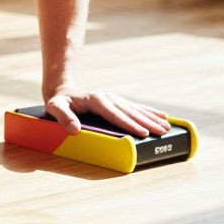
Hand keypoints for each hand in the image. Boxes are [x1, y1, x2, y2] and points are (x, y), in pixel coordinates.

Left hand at [44, 83, 171, 137]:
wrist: (63, 90)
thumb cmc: (59, 102)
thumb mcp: (55, 108)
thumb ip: (64, 118)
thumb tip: (74, 130)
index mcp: (96, 100)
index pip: (115, 115)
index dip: (129, 124)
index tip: (143, 133)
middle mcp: (108, 98)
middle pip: (130, 112)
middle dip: (147, 122)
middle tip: (163, 132)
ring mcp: (114, 99)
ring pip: (136, 110)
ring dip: (152, 117)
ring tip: (167, 126)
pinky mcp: (117, 102)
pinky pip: (135, 108)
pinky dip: (149, 112)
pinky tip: (162, 116)